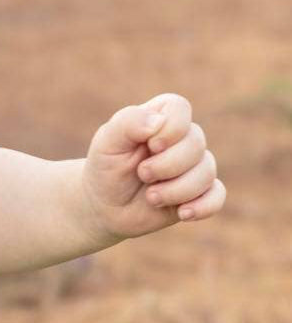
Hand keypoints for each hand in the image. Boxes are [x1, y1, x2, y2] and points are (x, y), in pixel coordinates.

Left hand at [81, 92, 225, 240]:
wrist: (105, 206)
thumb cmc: (106, 168)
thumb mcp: (106, 142)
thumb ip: (128, 123)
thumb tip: (159, 121)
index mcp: (161, 117)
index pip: (180, 109)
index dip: (170, 129)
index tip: (150, 145)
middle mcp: (183, 139)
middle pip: (196, 142)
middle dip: (166, 165)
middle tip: (142, 174)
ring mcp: (194, 166)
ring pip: (206, 172)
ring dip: (176, 190)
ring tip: (151, 197)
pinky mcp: (199, 193)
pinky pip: (217, 196)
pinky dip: (203, 206)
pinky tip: (182, 213)